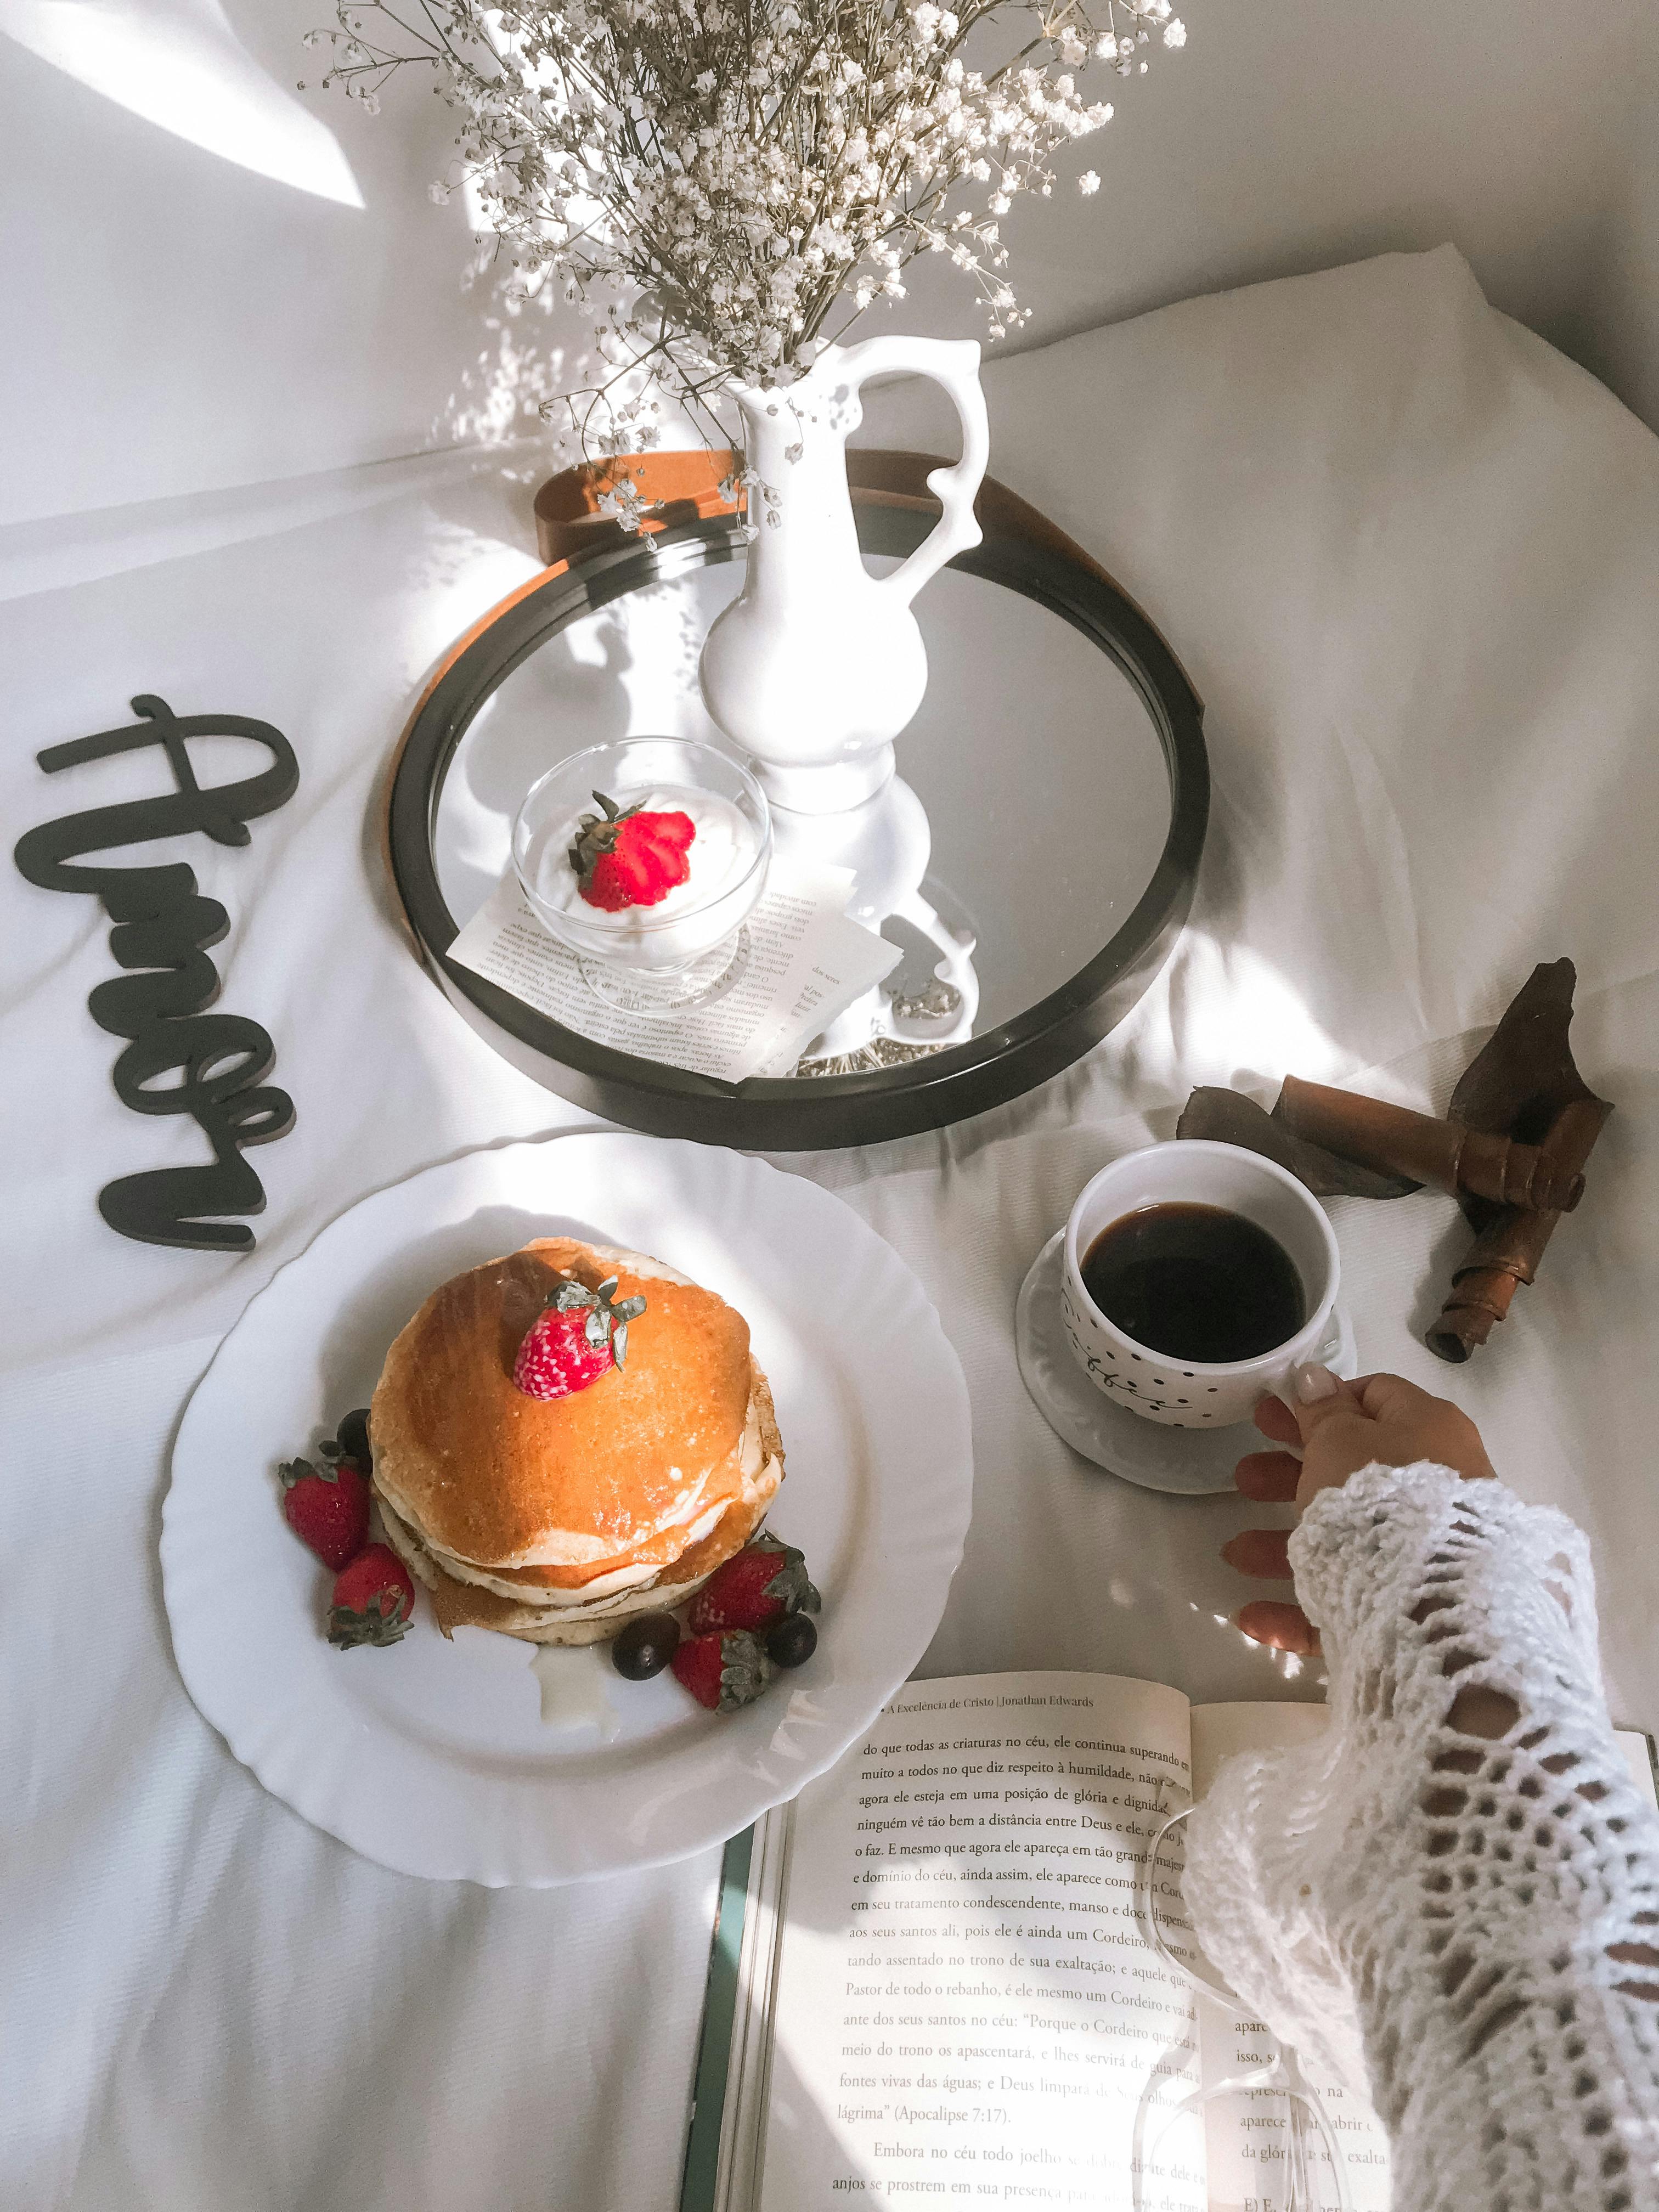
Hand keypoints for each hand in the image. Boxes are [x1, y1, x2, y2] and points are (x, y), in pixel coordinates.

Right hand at [1223, 1368, 1495, 1654]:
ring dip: (1285, 1542)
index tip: (1276, 1416)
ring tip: (1236, 1553)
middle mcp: (1436, 1487)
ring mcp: (1427, 1551)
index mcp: (1426, 1431)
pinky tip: (1254, 1615)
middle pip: (1353, 1471)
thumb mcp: (1343, 1440)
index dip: (1324, 1403)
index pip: (1376, 1399)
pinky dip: (1301, 1605)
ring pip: (1347, 1540)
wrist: (1439, 1603)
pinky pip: (1350, 1600)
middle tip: (1244, 1475)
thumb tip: (1316, 1376)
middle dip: (1291, 1474)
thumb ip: (1324, 1412)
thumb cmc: (1384, 1496)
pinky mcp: (1410, 1607)